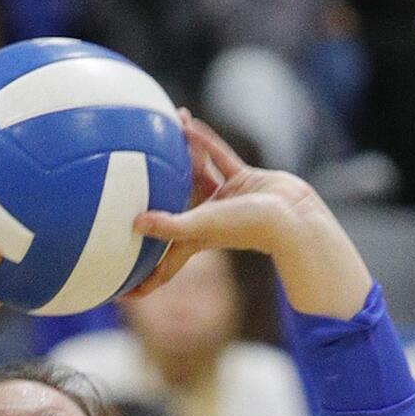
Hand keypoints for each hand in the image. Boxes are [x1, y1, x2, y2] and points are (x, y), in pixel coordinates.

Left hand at [127, 115, 320, 297]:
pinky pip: (218, 157)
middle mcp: (207, 221)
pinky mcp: (244, 180)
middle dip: (154, 202)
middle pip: (174, 210)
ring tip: (162, 133)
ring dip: (181, 156)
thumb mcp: (203, 226)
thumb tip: (134, 224)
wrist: (292, 216)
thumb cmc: (249, 227)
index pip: (164, 266)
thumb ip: (169, 225)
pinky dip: (204, 142)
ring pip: (196, 175)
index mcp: (196, 240)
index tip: (123, 293)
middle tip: (127, 190)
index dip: (146, 280)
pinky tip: (187, 122)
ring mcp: (226, 200)